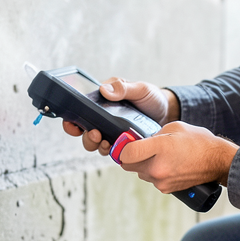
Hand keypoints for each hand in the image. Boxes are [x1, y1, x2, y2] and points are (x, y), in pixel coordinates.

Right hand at [62, 77, 178, 153]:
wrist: (168, 113)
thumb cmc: (151, 97)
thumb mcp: (139, 88)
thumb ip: (123, 88)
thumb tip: (104, 90)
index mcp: (101, 102)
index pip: (79, 111)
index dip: (71, 119)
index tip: (72, 123)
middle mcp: (102, 119)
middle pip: (83, 131)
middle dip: (84, 135)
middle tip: (94, 133)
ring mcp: (111, 132)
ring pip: (94, 143)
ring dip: (95, 145)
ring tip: (104, 142)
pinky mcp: (120, 144)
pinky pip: (110, 151)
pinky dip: (109, 152)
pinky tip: (115, 149)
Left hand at [115, 122, 236, 192]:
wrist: (218, 162)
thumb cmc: (199, 142)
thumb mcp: (174, 128)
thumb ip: (153, 135)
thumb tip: (140, 142)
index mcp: (160, 149)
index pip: (126, 153)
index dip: (124, 147)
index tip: (127, 143)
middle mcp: (157, 168)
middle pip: (128, 165)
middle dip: (131, 156)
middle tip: (141, 148)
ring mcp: (161, 181)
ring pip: (139, 172)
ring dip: (143, 164)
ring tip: (160, 155)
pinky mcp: (165, 189)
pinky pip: (151, 179)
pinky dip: (154, 172)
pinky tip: (168, 164)